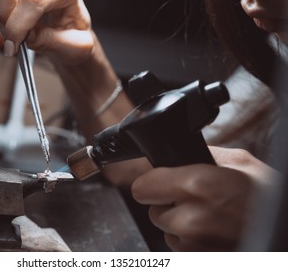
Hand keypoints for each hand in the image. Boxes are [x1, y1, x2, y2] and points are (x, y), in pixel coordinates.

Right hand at [0, 0, 93, 63]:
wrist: (72, 37)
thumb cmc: (76, 39)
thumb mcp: (73, 47)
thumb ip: (50, 41)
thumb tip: (27, 37)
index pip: (35, 0)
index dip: (18, 24)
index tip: (13, 46)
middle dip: (3, 13)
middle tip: (9, 38)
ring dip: (0, 14)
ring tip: (13, 35)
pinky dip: (0, 11)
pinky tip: (11, 26)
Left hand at [131, 146, 277, 250]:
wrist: (286, 230)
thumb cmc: (269, 197)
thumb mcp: (239, 161)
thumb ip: (200, 157)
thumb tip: (174, 155)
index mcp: (197, 186)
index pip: (142, 187)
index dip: (151, 182)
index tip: (158, 181)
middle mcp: (191, 220)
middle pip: (153, 210)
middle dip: (167, 204)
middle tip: (192, 199)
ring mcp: (195, 246)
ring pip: (166, 231)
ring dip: (179, 225)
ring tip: (209, 217)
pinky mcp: (199, 260)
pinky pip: (181, 248)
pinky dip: (190, 241)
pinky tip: (212, 232)